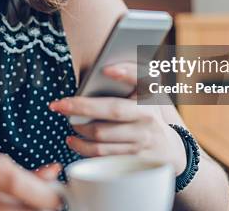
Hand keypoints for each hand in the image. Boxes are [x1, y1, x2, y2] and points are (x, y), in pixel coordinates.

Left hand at [49, 63, 187, 174]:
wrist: (169, 149)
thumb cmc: (149, 113)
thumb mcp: (147, 92)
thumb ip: (130, 77)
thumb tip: (100, 72)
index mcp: (150, 95)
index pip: (142, 79)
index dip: (126, 72)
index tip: (107, 69)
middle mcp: (148, 116)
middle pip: (112, 110)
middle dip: (81, 107)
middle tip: (58, 105)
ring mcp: (142, 139)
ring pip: (102, 135)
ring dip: (79, 129)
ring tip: (68, 123)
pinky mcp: (133, 158)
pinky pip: (102, 154)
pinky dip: (83, 148)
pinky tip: (74, 140)